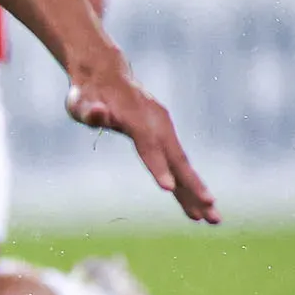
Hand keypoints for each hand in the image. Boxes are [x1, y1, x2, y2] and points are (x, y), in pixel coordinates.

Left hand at [64, 51, 217, 223]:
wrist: (104, 75)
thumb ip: (89, 109)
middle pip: (177, 160)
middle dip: (193, 189)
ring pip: (183, 165)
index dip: (157, 166)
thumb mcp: (80, 100)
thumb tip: (97, 112)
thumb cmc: (87, 93)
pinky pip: (179, 163)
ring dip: (198, 192)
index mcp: (136, 118)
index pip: (148, 146)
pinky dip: (189, 184)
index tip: (168, 189)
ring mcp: (165, 130)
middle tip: (210, 214)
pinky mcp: (165, 136)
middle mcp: (157, 124)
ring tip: (214, 219)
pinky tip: (199, 204)